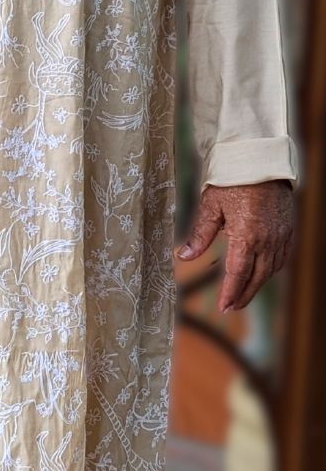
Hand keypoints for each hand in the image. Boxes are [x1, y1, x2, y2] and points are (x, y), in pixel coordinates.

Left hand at [174, 178, 294, 313]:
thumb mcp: (211, 206)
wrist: (261, 161)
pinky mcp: (288, 230)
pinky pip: (282, 257)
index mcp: (247, 236)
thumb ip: (199, 234)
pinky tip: (262, 273)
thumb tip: (182, 256)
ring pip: (271, 270)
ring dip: (257, 285)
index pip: (238, 273)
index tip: (223, 307)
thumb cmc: (232, 181)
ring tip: (242, 295)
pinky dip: (272, 269)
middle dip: (244, 295)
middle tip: (230, 308)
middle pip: (257, 277)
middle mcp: (267, 240)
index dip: (230, 292)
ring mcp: (280, 236)